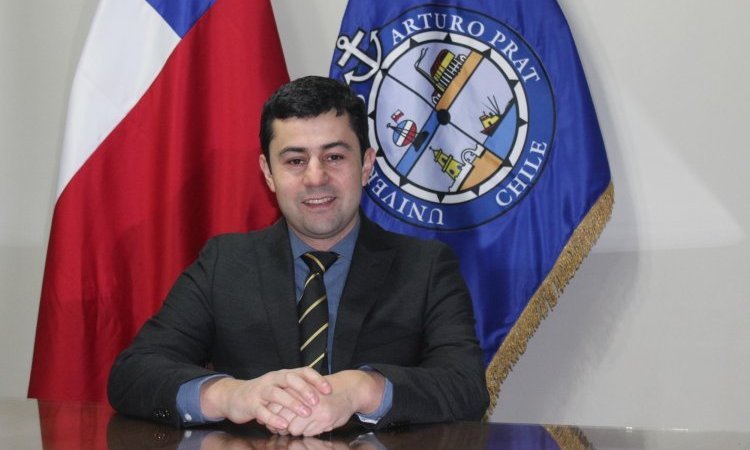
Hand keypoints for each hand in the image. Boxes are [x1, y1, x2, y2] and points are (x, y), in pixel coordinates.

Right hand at [199, 368, 331, 428]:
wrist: (234, 396)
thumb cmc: (264, 393)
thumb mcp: (282, 387)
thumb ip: (297, 390)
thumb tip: (323, 397)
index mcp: (283, 375)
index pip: (302, 371)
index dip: (316, 379)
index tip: (329, 389)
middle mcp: (273, 379)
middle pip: (290, 379)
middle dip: (305, 389)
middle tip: (317, 401)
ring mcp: (261, 391)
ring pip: (277, 394)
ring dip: (292, 403)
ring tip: (305, 413)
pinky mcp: (251, 404)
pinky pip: (262, 411)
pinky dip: (274, 418)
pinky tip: (284, 425)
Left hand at [283, 370, 384, 436]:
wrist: (349, 389)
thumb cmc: (324, 389)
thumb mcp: (305, 387)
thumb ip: (290, 397)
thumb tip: (273, 414)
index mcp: (296, 388)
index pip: (274, 408)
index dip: (273, 417)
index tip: (276, 421)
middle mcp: (304, 399)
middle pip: (283, 420)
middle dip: (283, 426)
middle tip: (285, 427)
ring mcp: (315, 411)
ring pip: (294, 429)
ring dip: (296, 429)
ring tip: (303, 423)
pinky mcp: (325, 420)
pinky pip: (308, 433)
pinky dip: (309, 431)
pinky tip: (314, 424)